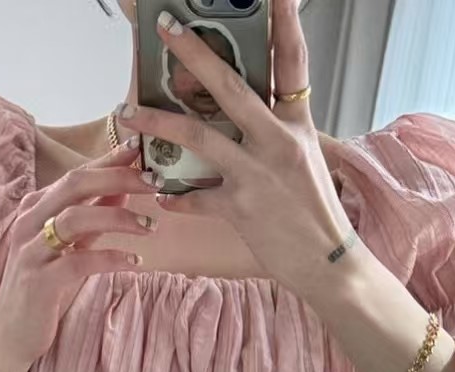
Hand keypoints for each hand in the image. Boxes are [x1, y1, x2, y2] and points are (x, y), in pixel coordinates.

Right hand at [0, 140, 158, 371]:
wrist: (10, 334)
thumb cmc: (43, 289)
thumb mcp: (70, 247)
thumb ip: (93, 218)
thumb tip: (123, 189)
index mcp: (36, 208)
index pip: (76, 174)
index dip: (109, 160)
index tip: (142, 150)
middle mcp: (29, 222)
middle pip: (75, 185)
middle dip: (118, 177)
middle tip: (154, 183)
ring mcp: (31, 250)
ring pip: (76, 218)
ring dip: (118, 218)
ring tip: (149, 227)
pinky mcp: (39, 280)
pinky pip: (79, 261)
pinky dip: (111, 258)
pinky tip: (135, 262)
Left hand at [115, 0, 357, 298]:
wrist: (326, 263)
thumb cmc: (313, 212)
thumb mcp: (305, 159)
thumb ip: (276, 131)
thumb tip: (243, 109)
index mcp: (298, 125)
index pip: (293, 62)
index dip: (285, 22)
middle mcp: (278, 142)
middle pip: (230, 85)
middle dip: (194, 53)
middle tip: (168, 27)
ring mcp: (257, 174)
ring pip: (198, 135)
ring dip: (157, 121)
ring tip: (128, 111)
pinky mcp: (240, 208)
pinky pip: (194, 197)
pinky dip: (174, 195)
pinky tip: (158, 191)